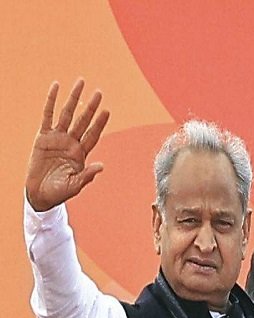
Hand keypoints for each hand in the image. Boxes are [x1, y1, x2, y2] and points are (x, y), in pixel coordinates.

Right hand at [25, 79, 109, 211]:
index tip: (107, 111)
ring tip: (80, 83)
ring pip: (67, 114)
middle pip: (83, 121)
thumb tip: (102, 166)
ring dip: (74, 99)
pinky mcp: (43, 137)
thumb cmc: (59, 192)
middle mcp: (71, 143)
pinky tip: (56, 87)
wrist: (40, 194)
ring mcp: (57, 138)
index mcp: (81, 154)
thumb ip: (87, 175)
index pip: (93, 134)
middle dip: (90, 107)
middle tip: (99, 92)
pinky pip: (47, 115)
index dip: (100, 123)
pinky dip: (51, 101)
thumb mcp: (75, 185)